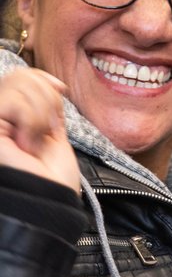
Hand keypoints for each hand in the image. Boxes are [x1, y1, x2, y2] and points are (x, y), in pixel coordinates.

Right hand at [0, 67, 79, 193]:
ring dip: (40, 111)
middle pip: (20, 76)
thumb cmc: (53, 178)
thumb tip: (55, 84)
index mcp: (12, 119)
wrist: (51, 200)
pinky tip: (27, 141)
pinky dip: (31, 118)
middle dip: (47, 98)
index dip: (41, 77)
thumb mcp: (54, 133)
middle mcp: (1, 120)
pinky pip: (13, 101)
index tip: (61, 88)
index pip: (19, 77)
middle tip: (49, 128)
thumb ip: (47, 107)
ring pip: (17, 84)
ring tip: (37, 138)